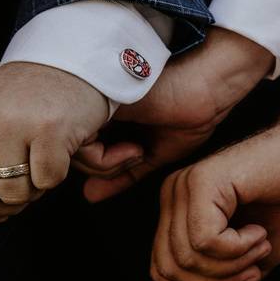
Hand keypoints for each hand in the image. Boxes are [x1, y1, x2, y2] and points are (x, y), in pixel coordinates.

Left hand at [0, 62, 133, 221]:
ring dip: (33, 190)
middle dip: (4, 204)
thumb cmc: (25, 98)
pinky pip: (47, 181)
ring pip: (14, 194)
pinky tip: (58, 152)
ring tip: (39, 165)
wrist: (67, 62)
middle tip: (22, 187)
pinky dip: (56, 175)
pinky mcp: (49, 130)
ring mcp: (12, 126)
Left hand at [74, 27, 273, 201]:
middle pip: (69, 148)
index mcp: (103, 109)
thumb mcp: (151, 151)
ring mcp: (93, 99)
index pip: (75, 146)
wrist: (210, 85)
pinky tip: (135, 150)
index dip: (96, 164)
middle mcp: (93, 102)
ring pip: (71, 147)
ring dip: (104, 165)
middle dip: (98, 167)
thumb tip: (88, 195)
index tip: (132, 159)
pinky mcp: (97, 99)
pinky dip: (105, 159)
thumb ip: (121, 172)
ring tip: (137, 153)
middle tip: (135, 157)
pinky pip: (83, 143)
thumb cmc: (191, 112)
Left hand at [152, 88, 279, 280]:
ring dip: (232, 267)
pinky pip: (205, 240)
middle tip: (254, 270)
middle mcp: (173, 195)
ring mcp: (184, 186)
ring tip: (260, 247)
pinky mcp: (203, 181)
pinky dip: (237, 249)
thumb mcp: (254, 261)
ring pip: (187, 258)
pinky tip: (258, 232)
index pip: (163, 273)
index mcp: (178, 212)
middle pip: (169, 270)